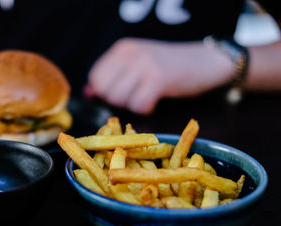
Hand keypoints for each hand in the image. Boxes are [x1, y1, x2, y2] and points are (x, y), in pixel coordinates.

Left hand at [86, 38, 234, 113]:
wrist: (205, 61)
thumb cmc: (169, 66)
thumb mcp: (136, 64)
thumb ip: (112, 76)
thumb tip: (87, 92)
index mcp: (122, 49)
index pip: (95, 77)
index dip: (104, 92)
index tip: (121, 93)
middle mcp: (131, 54)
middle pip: (105, 91)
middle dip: (118, 101)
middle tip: (136, 96)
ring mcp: (145, 65)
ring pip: (120, 99)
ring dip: (132, 105)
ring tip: (146, 97)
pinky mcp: (159, 78)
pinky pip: (138, 105)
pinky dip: (145, 109)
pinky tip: (154, 101)